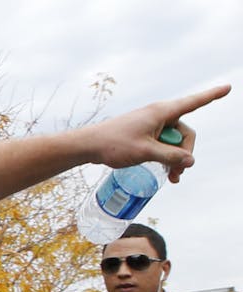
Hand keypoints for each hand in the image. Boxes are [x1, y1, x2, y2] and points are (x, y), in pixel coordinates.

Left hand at [85, 85, 229, 182]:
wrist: (89, 146)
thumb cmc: (114, 144)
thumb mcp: (146, 152)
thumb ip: (171, 156)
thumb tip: (191, 160)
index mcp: (162, 112)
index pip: (193, 103)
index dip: (211, 96)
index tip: (228, 87)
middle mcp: (159, 115)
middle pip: (186, 133)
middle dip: (186, 153)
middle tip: (179, 173)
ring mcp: (152, 124)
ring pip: (174, 141)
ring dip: (176, 159)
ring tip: (173, 178)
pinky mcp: (145, 134)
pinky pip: (163, 144)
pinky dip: (166, 157)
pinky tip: (167, 173)